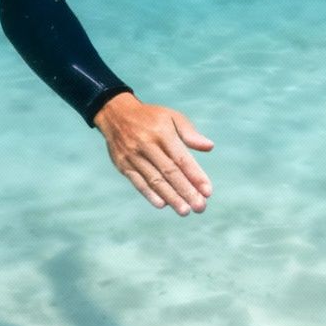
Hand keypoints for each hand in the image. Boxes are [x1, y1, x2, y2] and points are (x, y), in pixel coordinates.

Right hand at [91, 93, 214, 214]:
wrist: (116, 114)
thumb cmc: (151, 117)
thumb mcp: (172, 117)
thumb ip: (190, 133)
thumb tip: (209, 146)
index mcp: (162, 132)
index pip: (181, 158)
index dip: (195, 176)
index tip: (207, 191)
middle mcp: (147, 145)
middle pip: (169, 172)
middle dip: (186, 191)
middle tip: (200, 207)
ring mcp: (133, 156)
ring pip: (154, 180)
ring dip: (171, 197)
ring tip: (185, 211)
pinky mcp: (123, 165)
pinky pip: (138, 182)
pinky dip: (150, 194)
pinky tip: (163, 204)